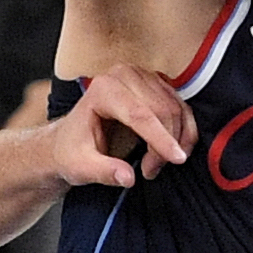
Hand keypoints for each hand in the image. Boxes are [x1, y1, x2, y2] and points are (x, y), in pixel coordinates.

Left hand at [44, 66, 194, 189]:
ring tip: (154, 164)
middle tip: (150, 171)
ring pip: (175, 109)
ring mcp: (142, 77)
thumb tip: (127, 177)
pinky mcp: (155, 84)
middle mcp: (123, 75)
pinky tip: (175, 149)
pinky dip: (184, 130)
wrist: (69, 139)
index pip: (140, 114)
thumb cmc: (72, 150)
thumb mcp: (81, 166)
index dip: (161, 139)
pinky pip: (181, 107)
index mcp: (102, 89)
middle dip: (164, 146)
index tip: (177, 159)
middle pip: (161, 111)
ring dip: (175, 140)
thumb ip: (104, 172)